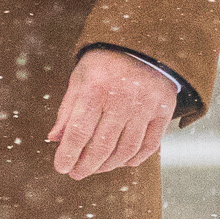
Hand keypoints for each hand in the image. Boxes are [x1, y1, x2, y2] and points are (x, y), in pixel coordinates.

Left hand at [48, 47, 175, 179]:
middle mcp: (122, 99)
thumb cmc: (104, 63)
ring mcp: (145, 106)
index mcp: (96, 88)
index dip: (68, 154)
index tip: (61, 168)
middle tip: (77, 173)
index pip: (78, 131)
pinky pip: (149, 145)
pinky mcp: (164, 110)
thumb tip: (55, 139)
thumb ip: (68, 110)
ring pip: (126, 149)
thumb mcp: (80, 79)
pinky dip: (135, 159)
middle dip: (86, 165)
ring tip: (96, 168)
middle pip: (102, 145)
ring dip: (108, 165)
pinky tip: (121, 162)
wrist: (142, 44)